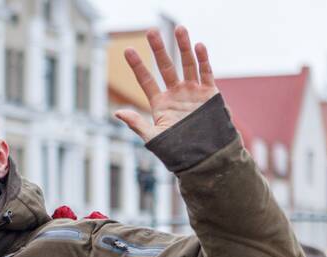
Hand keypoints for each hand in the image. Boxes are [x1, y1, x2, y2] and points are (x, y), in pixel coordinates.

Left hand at [114, 26, 218, 142]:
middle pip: (165, 66)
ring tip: (179, 28)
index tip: (128, 50)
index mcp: (160, 103)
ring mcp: (193, 91)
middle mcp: (175, 93)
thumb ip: (136, 123)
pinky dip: (203, 59)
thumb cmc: (177, 151)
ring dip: (183, 46)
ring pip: (187, 64)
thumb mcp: (153, 138)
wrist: (204, 157)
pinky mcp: (210, 93)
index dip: (137, 65)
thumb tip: (117, 112)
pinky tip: (198, 45)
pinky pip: (206, 72)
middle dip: (159, 49)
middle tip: (151, 31)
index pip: (146, 80)